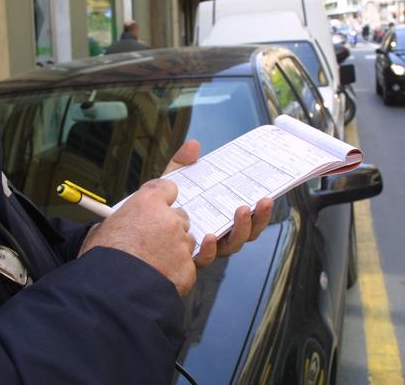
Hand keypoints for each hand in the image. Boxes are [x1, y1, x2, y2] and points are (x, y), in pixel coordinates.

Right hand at [79, 179, 195, 295]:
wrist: (112, 293)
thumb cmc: (102, 261)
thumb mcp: (102, 230)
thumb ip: (121, 220)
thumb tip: (119, 223)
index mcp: (147, 204)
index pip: (167, 188)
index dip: (163, 198)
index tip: (159, 205)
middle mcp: (169, 220)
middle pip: (179, 217)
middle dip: (169, 227)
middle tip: (152, 241)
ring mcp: (181, 244)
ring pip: (186, 242)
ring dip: (175, 250)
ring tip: (153, 263)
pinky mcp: (188, 268)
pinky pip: (187, 266)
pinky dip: (176, 272)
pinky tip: (158, 278)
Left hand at [163, 140, 273, 267]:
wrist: (137, 230)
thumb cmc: (161, 207)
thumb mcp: (173, 183)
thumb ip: (182, 164)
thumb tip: (194, 145)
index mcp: (220, 218)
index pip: (247, 217)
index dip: (260, 212)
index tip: (267, 197)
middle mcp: (219, 236)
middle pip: (247, 233)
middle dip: (258, 219)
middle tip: (262, 201)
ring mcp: (207, 249)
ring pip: (232, 246)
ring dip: (241, 229)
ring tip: (242, 211)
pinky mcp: (191, 259)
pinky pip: (205, 258)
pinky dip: (210, 249)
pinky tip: (208, 236)